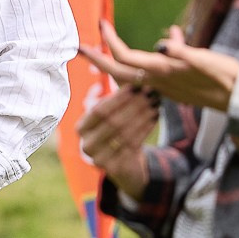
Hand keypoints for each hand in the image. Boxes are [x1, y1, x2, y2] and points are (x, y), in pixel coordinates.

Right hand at [78, 83, 157, 197]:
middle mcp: (87, 144)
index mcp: (82, 128)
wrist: (123, 165)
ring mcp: (99, 159)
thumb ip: (116, 96)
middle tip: (150, 92)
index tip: (136, 85)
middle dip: (134, 105)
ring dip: (142, 115)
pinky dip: (146, 128)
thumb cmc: (117, 131)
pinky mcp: (115, 168)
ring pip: (124, 133)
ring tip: (156, 102)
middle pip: (113, 121)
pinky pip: (133, 145)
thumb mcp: (112, 114)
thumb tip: (128, 69)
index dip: (118, 97)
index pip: (99, 110)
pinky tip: (156, 116)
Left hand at [81, 19, 238, 113]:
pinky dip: (159, 49)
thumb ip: (183, 52)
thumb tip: (164, 43)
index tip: (100, 23)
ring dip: (121, 56)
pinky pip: (159, 65)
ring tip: (113, 40)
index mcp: (161, 71)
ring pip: (136, 69)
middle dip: (98, 58)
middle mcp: (158, 80)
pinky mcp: (176, 82)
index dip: (109, 41)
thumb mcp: (204, 61)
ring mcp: (166, 83)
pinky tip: (174, 34)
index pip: (124, 57)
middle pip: (119, 70)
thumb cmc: (224, 77)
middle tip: (80, 46)